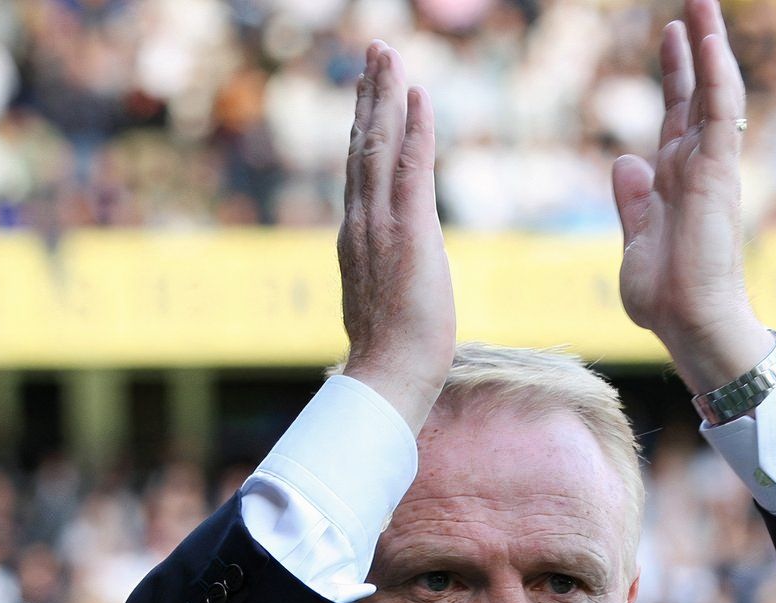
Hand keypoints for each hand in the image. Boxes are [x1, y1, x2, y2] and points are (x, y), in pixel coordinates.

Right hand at [337, 41, 455, 434]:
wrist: (388, 376)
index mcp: (356, 237)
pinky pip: (411, 168)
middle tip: (376, 52)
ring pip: (380, 146)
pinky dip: (414, 129)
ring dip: (386, 96)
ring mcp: (382, 225)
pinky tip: (419, 96)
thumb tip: (385, 273)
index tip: (367, 91)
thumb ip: (379, 275)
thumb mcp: (381, 302)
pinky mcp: (410, 232)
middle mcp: (361, 223)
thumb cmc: (391, 355)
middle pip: (362, 145)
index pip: (359, 170)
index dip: (362, 126)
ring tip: (390, 56)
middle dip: (369, 95)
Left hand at [611, 0, 773, 393]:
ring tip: (704, 3)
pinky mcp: (718, 173)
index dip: (676, 73)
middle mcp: (697, 166)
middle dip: (696, 46)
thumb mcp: (634, 239)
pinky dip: (717, 75)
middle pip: (698, 92)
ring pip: (716, 92)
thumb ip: (632, 201)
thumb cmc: (665, 296)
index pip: (678, 113)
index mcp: (676, 179)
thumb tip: (625, 161)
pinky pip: (721, 113)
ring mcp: (710, 167)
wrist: (687, 323)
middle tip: (696, 2)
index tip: (671, 35)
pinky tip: (710, 40)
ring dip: (711, 46)